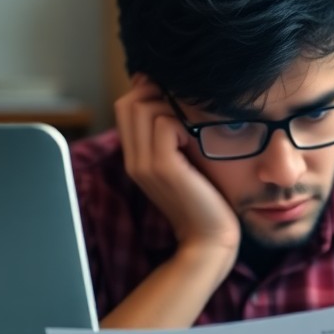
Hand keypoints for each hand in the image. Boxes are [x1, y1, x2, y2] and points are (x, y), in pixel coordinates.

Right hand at [115, 76, 240, 256]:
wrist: (209, 239)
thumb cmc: (205, 201)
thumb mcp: (184, 165)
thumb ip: (175, 139)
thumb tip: (177, 103)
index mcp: (136, 158)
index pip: (125, 106)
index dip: (148, 93)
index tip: (176, 100)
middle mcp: (133, 160)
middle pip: (128, 103)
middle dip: (157, 95)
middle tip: (185, 110)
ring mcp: (144, 164)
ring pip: (142, 108)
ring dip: (170, 107)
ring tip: (189, 127)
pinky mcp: (162, 168)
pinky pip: (164, 123)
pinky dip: (181, 122)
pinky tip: (194, 140)